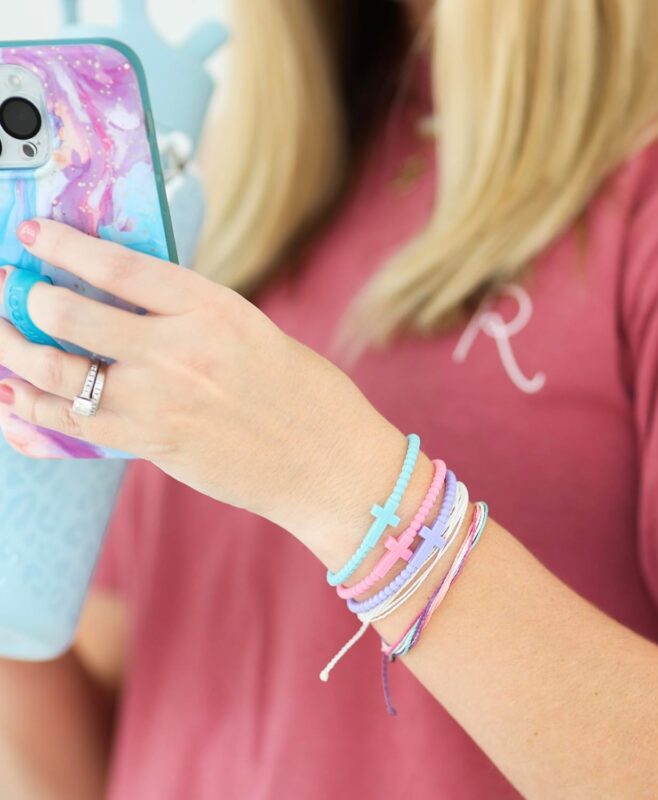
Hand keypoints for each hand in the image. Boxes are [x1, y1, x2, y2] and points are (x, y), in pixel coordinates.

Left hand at [0, 219, 407, 545]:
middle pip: (74, 316)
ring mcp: (163, 401)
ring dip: (17, 353)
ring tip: (4, 340)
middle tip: (15, 293)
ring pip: (61, 372)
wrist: (329, 465)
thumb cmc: (306, 397)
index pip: (122, 268)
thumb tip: (133, 306)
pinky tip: (16, 400)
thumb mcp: (256, 335)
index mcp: (216, 311)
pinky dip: (34, 411)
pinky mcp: (154, 445)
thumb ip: (195, 318)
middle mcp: (182, 351)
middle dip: (29, 300)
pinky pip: (74, 425)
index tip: (37, 235)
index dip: (67, 246)